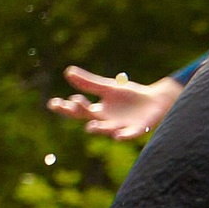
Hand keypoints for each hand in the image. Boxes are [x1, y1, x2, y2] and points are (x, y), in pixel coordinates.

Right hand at [45, 65, 180, 141]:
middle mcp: (105, 121)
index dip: (65, 108)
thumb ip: (89, 83)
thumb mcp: (108, 88)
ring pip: (106, 129)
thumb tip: (68, 71)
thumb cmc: (129, 96)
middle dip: (80, 112)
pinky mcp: (136, 129)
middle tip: (72, 104)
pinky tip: (118, 136)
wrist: (155, 102)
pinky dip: (123, 136)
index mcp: (97, 111)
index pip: (77, 110)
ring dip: (99, 128)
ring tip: (91, 126)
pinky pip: (128, 134)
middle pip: (89, 118)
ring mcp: (120, 126)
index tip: (53, 102)